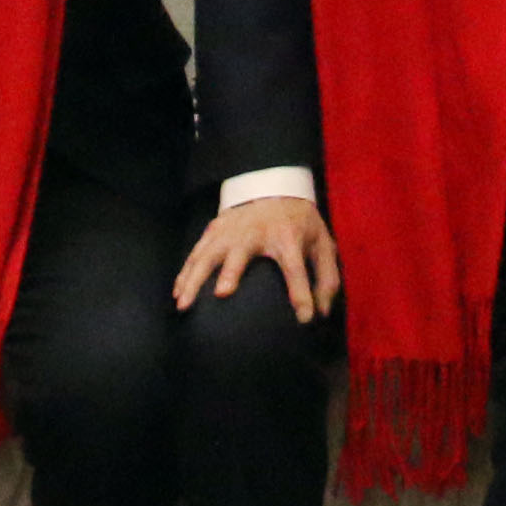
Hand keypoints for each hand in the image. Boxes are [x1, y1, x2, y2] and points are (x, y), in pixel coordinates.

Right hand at [174, 192, 338, 320]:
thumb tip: (322, 313)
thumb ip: (327, 278)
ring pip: (208, 253)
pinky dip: (186, 272)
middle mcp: (256, 232)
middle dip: (231, 271)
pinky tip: (178, 292)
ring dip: (194, 277)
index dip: (301, 293)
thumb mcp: (323, 244)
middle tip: (221, 293)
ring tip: (184, 304)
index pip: (295, 268)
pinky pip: (196, 252)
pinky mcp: (215, 228)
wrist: (276, 186)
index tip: (304, 318)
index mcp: (287, 237)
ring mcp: (231, 229)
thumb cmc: (301, 224)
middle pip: (240, 252)